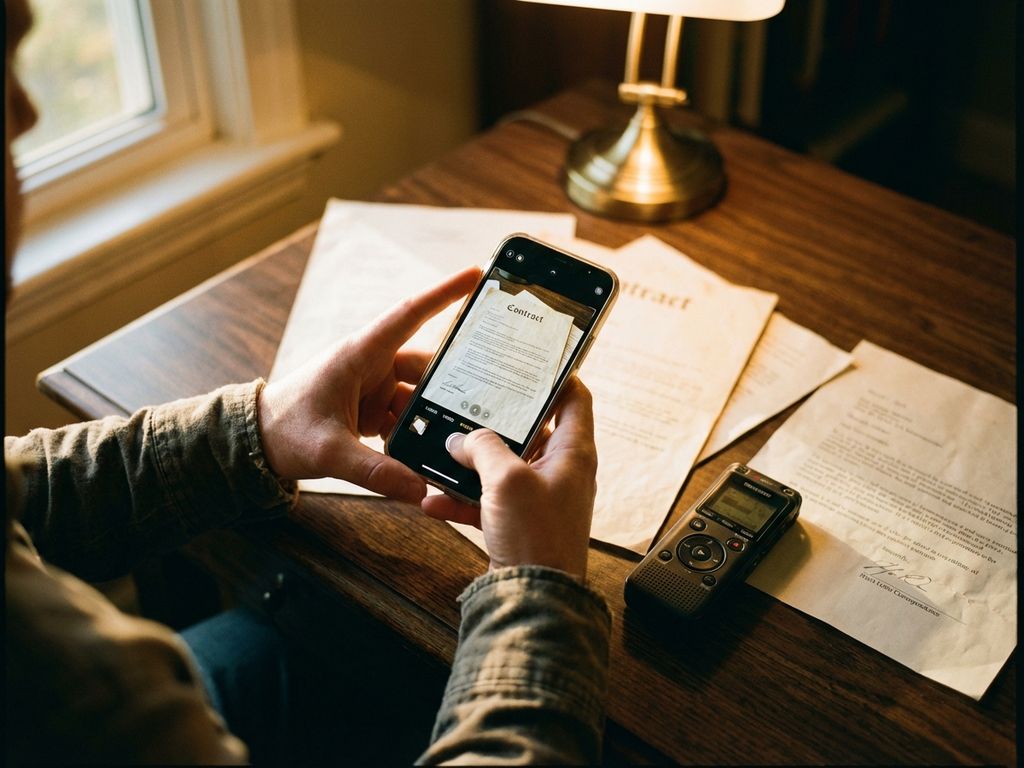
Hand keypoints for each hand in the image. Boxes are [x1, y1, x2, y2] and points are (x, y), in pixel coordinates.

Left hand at [257, 267, 479, 501]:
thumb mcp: (328, 452)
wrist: (257, 444)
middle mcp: (371, 364)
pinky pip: (408, 416)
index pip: (410, 315)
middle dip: (454, 380)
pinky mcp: (374, 408)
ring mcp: (374, 387)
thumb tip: (419, 488)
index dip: (444, 293)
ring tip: (460, 437)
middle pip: (426, 365)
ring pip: (420, 395)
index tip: (475, 274)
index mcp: (360, 354)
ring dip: (435, 416)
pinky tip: (433, 451)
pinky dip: (420, 431)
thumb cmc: (284, 431)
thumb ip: (374, 470)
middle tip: (491, 393)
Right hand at [421, 378, 597, 579]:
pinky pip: (488, 499)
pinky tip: (433, 499)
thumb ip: (483, 448)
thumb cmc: (537, 538)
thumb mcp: (507, 480)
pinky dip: (462, 497)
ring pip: (503, 465)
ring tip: (443, 448)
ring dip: (472, 460)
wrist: (534, 599)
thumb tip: (461, 438)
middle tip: (469, 399)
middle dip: (496, 419)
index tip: (529, 360)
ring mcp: (539, 497)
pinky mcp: (518, 521)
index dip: (555, 375)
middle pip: (531, 429)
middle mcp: (560, 471)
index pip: (575, 398)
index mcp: (573, 452)